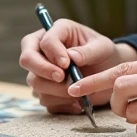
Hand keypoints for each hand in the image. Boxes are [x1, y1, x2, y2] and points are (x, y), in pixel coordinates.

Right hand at [18, 18, 135, 112]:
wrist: (108, 72)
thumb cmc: (104, 54)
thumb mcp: (102, 48)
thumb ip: (88, 51)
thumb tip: (71, 57)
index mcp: (56, 31)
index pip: (44, 41)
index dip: (53, 53)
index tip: (67, 64)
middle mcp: (42, 50)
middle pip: (27, 60)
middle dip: (44, 71)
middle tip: (62, 78)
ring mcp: (41, 72)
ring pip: (35, 83)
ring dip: (56, 91)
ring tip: (79, 91)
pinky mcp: (46, 91)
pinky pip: (46, 101)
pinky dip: (62, 105)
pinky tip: (78, 104)